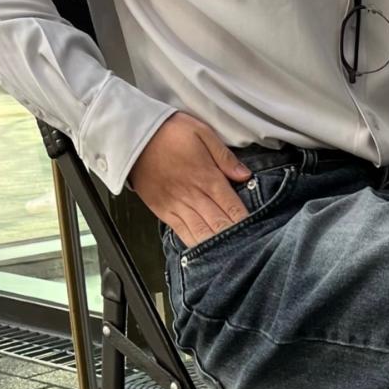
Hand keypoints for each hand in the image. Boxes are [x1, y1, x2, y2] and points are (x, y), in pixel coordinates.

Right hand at [129, 112, 252, 247]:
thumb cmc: (166, 130)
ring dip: (219, 248)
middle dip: (237, 240)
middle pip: (220, 225)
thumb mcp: (200, 132)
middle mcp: (193, 195)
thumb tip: (246, 176)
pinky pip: (183, 233)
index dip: (247, 223)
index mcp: (207, 177)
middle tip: (252, 251)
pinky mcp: (163, 211)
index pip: (233, 207)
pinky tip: (209, 254)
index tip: (260, 234)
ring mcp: (177, 206)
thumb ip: (224, 156)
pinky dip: (197, 245)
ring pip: (203, 234)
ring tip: (234, 258)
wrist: (127, 133)